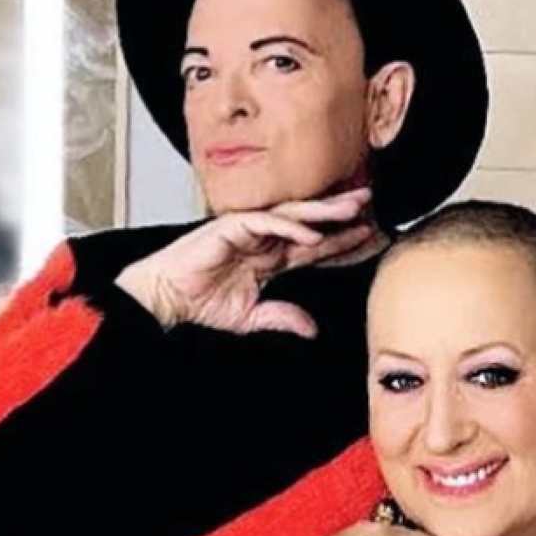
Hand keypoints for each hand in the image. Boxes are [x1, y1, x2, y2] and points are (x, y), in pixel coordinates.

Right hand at [116, 188, 374, 334]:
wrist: (165, 297)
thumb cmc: (199, 302)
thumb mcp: (249, 316)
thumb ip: (281, 317)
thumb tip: (311, 329)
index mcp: (270, 258)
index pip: (315, 247)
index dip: (343, 242)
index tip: (371, 238)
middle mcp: (263, 239)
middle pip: (311, 223)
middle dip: (341, 215)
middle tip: (370, 206)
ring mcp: (248, 230)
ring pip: (293, 215)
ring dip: (323, 211)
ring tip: (351, 209)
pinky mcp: (230, 227)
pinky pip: (266, 222)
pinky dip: (289, 227)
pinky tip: (311, 234)